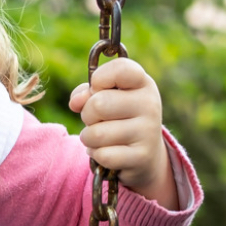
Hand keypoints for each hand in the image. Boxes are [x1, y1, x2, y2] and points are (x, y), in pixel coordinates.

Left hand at [68, 58, 176, 208]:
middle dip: (87, 114)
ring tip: (99, 137)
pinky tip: (106, 152)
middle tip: (97, 120)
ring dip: (89, 138)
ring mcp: (148, 131)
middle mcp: (149, 104)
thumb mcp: (107, 97)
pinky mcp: (142, 156)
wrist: (145, 154)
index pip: (120, 69)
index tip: (99, 89)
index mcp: (142, 83)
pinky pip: (102, 155)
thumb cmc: (119, 118)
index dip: (99, 79)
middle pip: (98, 104)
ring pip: (96, 134)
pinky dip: (96, 154)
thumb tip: (76, 102)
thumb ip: (87, 92)